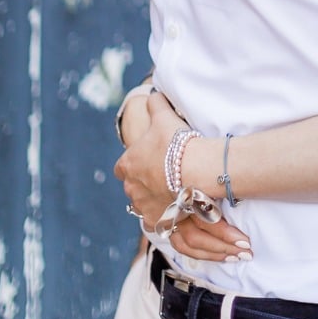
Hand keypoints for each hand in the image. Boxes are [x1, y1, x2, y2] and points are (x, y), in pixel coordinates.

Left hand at [114, 93, 187, 226]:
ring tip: (170, 196)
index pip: (121, 168)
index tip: (146, 163)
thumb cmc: (177, 142)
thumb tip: (153, 94)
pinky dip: (162, 219)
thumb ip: (155, 103)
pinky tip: (172, 212)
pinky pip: (155, 224)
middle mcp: (130, 188)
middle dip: (143, 184)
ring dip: (152, 202)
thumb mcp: (163, 115)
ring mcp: (143, 206)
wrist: (197, 170)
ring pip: (142, 206)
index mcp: (127, 164)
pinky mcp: (158, 221)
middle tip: (163, 179)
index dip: (132, 165)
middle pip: (132, 187)